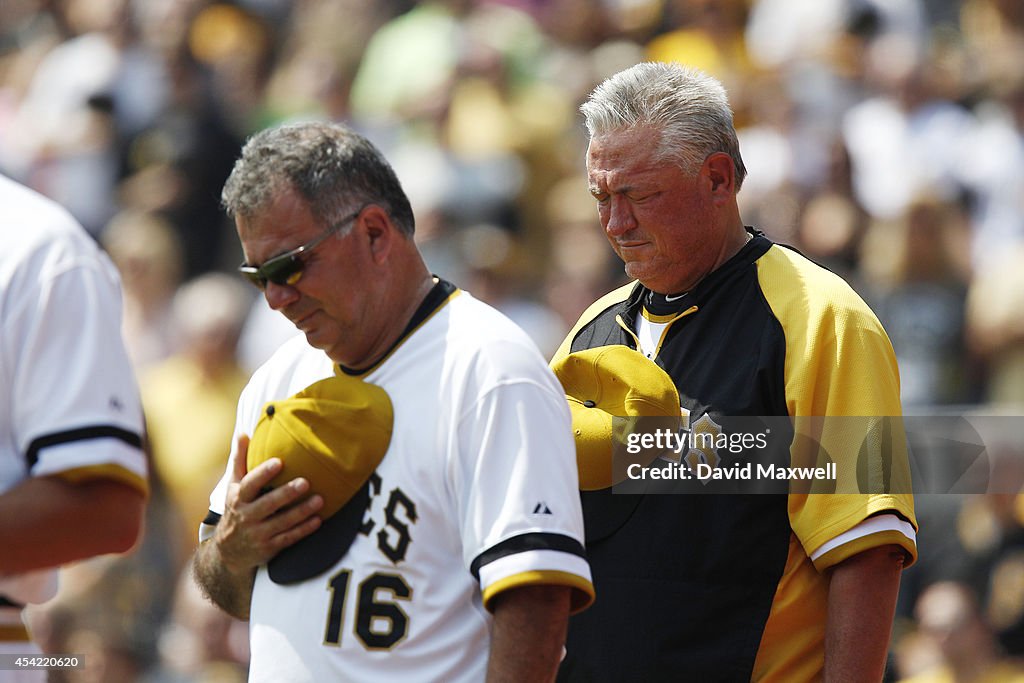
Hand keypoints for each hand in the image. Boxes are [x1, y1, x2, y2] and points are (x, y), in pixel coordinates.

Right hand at [213, 434, 323, 574]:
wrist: (228, 553)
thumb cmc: (237, 510)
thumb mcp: (233, 487)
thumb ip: (240, 461)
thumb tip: (243, 433)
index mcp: (238, 498)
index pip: (250, 484)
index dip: (263, 473)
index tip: (279, 462)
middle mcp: (246, 517)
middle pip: (268, 504)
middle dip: (287, 494)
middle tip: (306, 482)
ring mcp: (257, 534)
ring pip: (282, 523)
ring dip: (301, 512)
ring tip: (320, 500)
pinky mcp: (269, 548)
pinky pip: (288, 539)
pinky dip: (303, 530)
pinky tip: (318, 520)